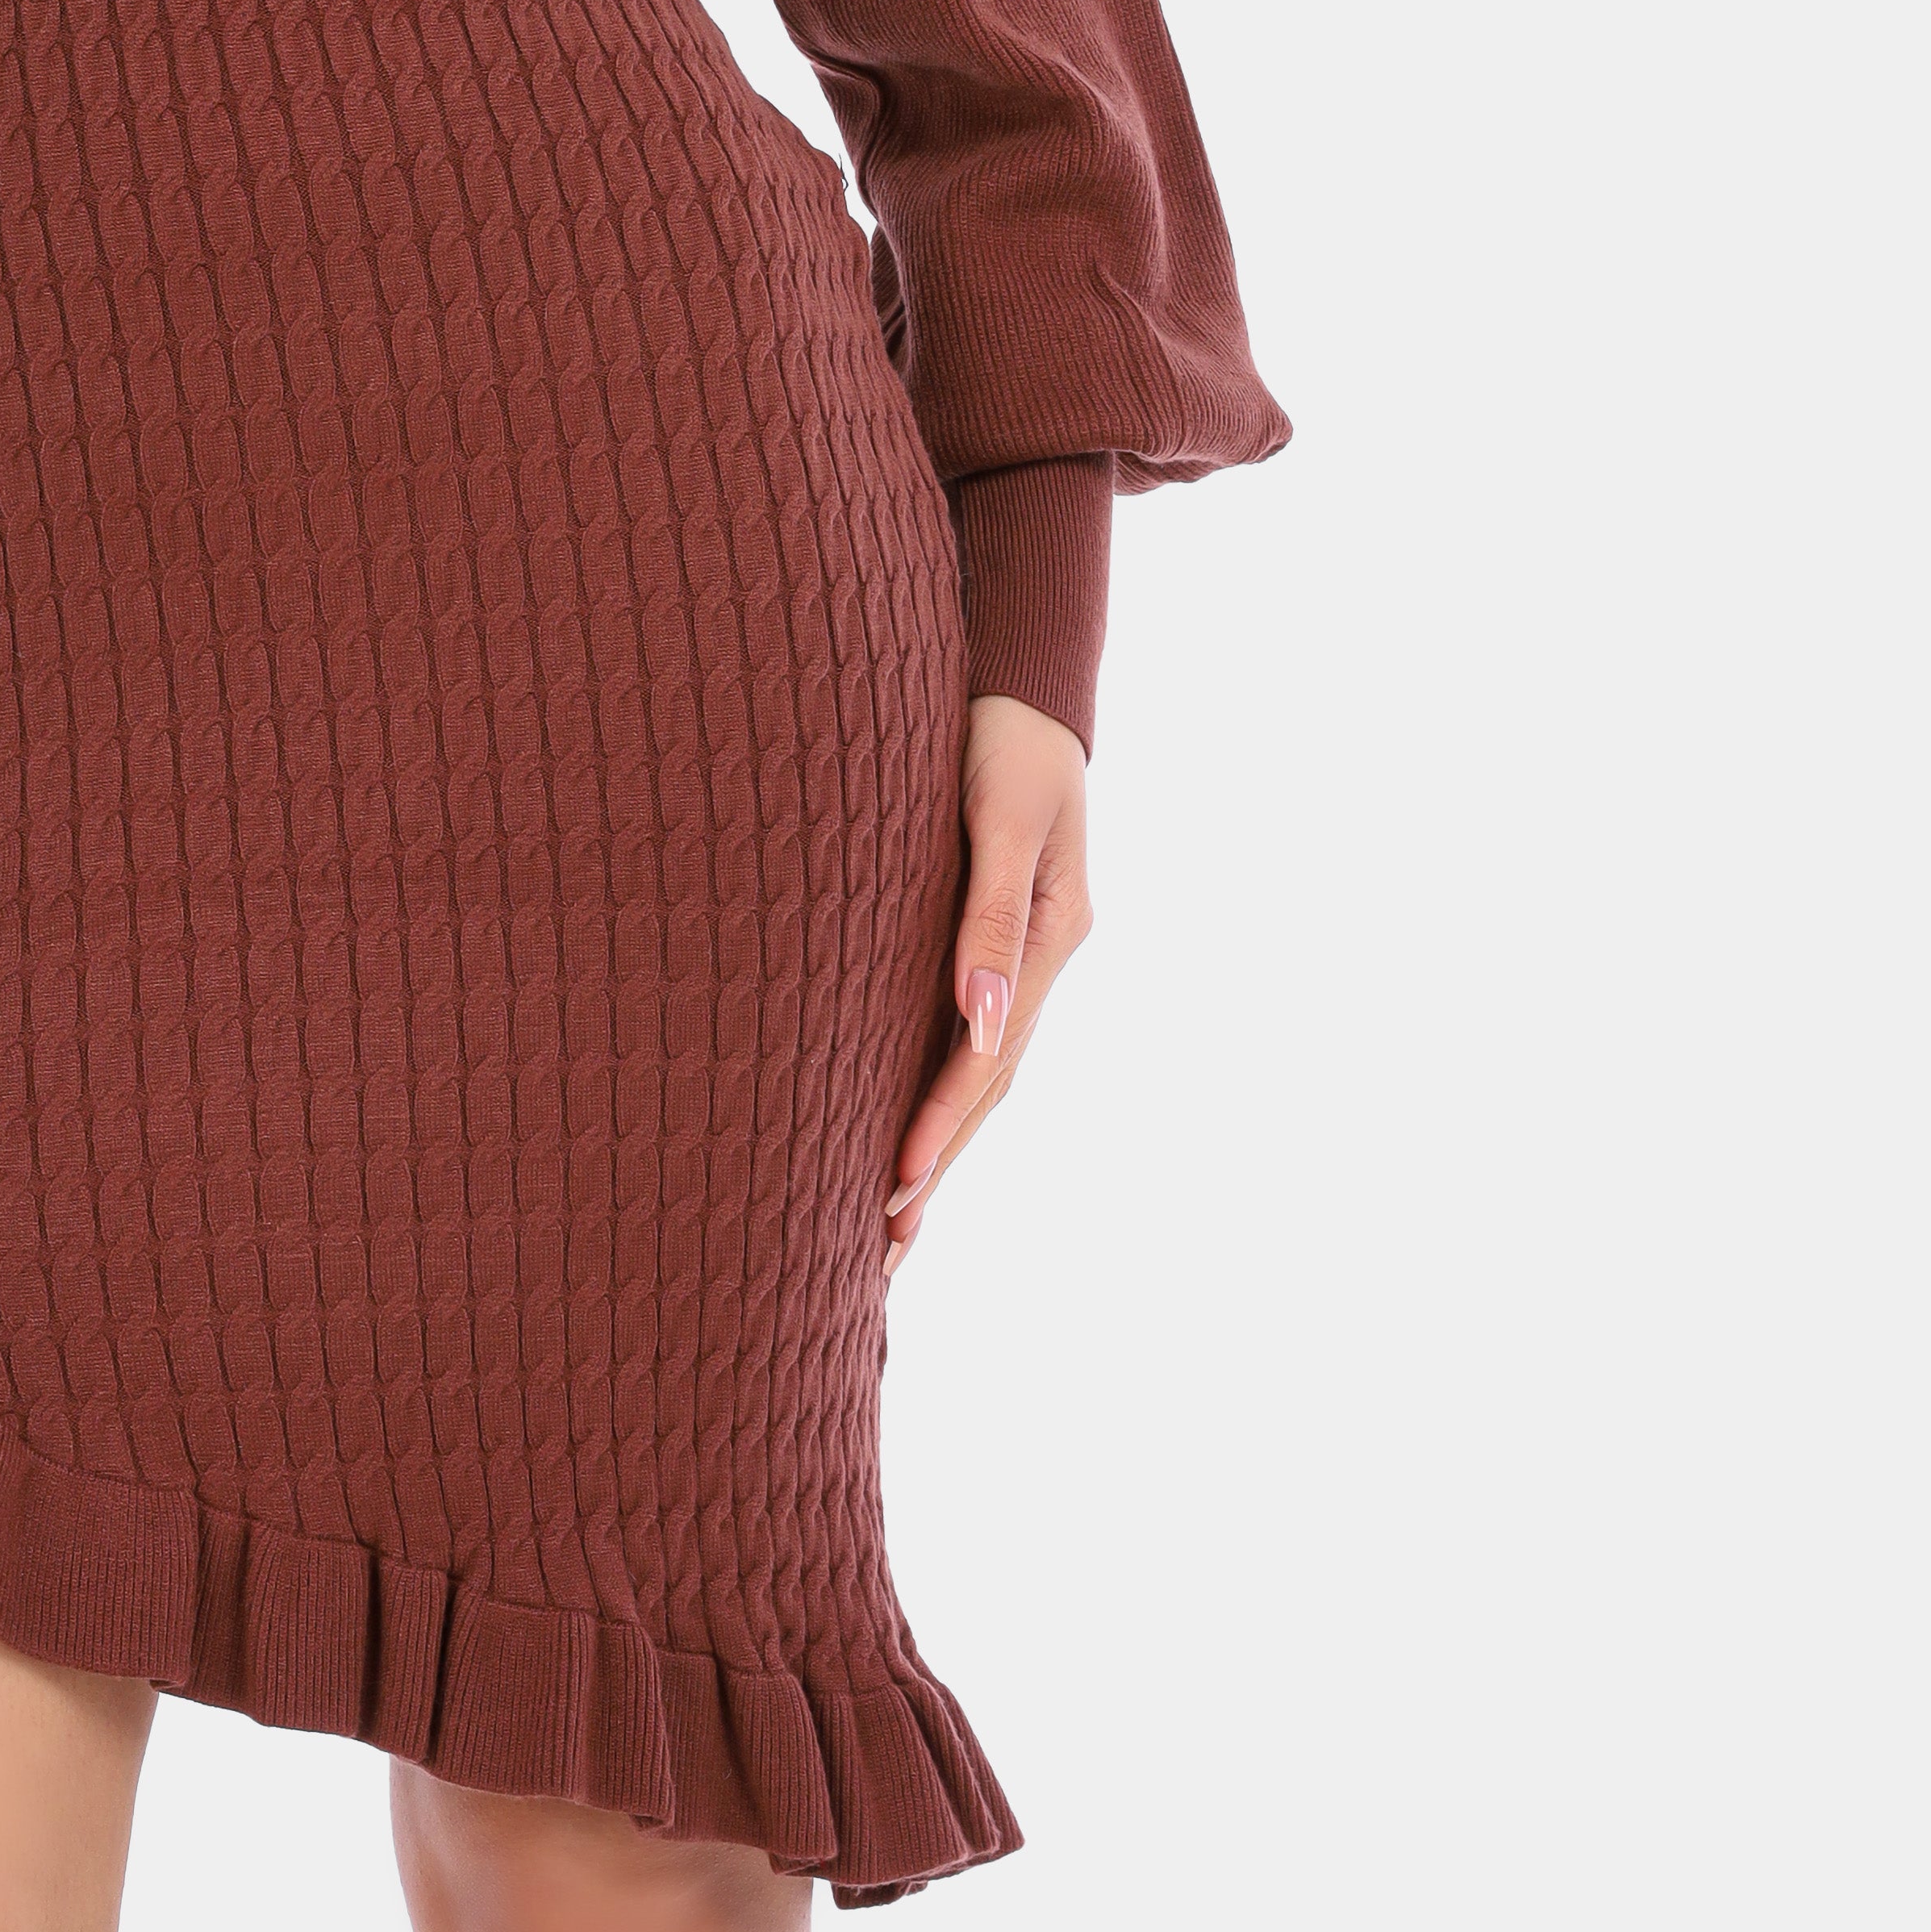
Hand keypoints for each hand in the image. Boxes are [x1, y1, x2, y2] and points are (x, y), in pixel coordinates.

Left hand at [885, 694, 1091, 1273]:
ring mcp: (1016, 955)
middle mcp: (1035, 961)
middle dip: (937, 1165)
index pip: (986, 1058)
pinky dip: (938, 1089)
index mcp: (1049, 939)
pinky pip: (960, 1032)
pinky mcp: (984, 937)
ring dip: (939, 1144)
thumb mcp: (1003, 815)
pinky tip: (905, 1125)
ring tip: (890, 1225)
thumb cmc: (1003, 737)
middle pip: (986, 1085)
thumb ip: (990, 914)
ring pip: (976, 1070)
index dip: (940, 1125)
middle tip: (882, 1253)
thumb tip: (976, 1019)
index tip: (893, 1189)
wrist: (1018, 678)